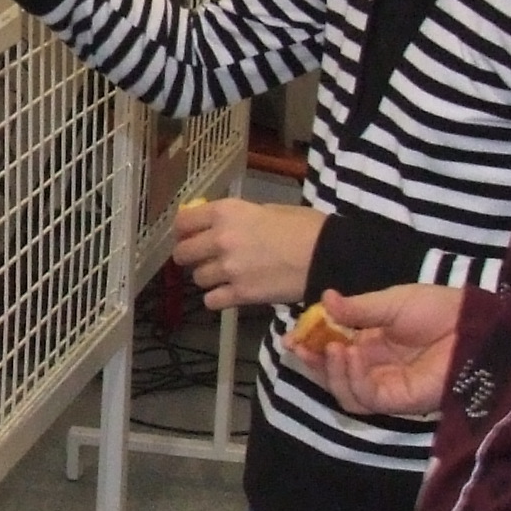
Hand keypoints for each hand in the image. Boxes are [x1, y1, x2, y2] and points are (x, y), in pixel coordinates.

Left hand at [171, 198, 322, 308]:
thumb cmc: (305, 226)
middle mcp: (220, 239)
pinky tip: (230, 293)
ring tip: (225, 276)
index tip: (188, 235)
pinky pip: (211, 301)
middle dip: (189, 257)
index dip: (183, 230)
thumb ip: (238, 218)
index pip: (183, 222)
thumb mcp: (267, 209)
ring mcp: (228, 269)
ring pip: (197, 279)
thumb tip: (219, 225)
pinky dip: (218, 299)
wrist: (328, 256)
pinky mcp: (240, 295)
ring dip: (207, 278)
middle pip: (182, 254)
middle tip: (203, 259)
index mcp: (226, 212)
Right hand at [305, 280, 465, 418]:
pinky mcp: (399, 400)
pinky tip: (350, 355)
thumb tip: (324, 299)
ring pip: (345, 392)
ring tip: (331, 347)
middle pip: (335, 375)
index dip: (312, 345)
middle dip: (313, 363)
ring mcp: (387, 386)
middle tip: (299, 346)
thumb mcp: (392, 302)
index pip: (334, 350)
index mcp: (373, 343)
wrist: (473, 323)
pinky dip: (353, 378)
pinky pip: (366, 397)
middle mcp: (376, 368)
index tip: (291, 336)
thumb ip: (358, 308)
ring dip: (332, 372)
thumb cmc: (439, 309)